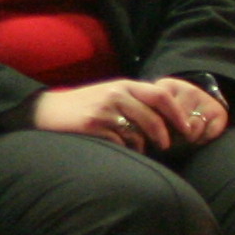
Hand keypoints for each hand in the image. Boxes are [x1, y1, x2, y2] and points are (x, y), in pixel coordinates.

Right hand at [33, 78, 209, 152]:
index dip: (177, 113)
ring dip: (141, 145)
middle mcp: (115, 94)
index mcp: (124, 85)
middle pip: (153, 117)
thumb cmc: (84, 106)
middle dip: (164, 135)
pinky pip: (120, 143)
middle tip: (165, 146)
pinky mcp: (92, 125)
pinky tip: (118, 148)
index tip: (186, 128)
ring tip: (136, 148)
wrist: (48, 111)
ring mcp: (104, 110)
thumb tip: (166, 120)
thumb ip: (135, 101)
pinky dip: (125, 149)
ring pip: (138, 133)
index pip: (161, 95)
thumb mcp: (110, 94)